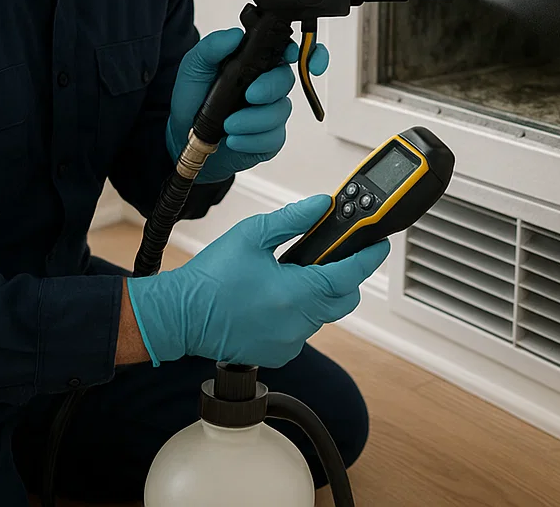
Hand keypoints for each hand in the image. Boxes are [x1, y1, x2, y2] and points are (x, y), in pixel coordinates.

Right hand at [126, 196, 389, 367]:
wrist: (181, 315)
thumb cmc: (211, 277)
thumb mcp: (252, 235)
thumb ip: (293, 220)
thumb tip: (322, 206)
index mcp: (295, 293)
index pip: (348, 276)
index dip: (367, 258)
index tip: (378, 245)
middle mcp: (298, 324)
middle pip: (344, 300)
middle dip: (345, 277)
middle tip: (331, 256)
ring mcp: (290, 342)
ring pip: (324, 315)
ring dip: (320, 294)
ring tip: (292, 273)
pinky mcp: (280, 353)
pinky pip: (305, 330)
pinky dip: (301, 312)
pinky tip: (277, 297)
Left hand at [166, 28, 328, 183]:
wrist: (184, 137)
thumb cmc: (194, 99)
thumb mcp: (194, 67)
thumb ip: (211, 47)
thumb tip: (235, 34)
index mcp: (255, 62)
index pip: (290, 50)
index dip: (307, 51)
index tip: (298, 56)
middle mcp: (267, 84)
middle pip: (287, 79)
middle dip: (270, 88)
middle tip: (249, 95)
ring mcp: (271, 111)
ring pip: (280, 111)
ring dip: (253, 119)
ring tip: (228, 124)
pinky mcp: (270, 138)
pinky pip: (273, 138)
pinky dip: (251, 140)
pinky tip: (233, 139)